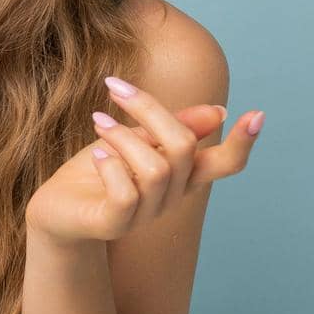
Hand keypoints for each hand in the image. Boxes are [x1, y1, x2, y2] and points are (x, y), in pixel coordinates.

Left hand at [25, 76, 262, 245]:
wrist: (55, 209)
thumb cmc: (97, 171)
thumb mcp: (134, 140)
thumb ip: (170, 128)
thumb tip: (218, 111)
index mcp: (182, 176)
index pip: (225, 164)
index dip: (243, 142)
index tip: (257, 114)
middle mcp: (171, 197)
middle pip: (184, 147)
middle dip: (151, 110)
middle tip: (116, 89)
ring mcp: (145, 215)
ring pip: (157, 169)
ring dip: (124, 137)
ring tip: (97, 123)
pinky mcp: (115, 224)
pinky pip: (126, 193)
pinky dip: (111, 165)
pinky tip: (96, 155)